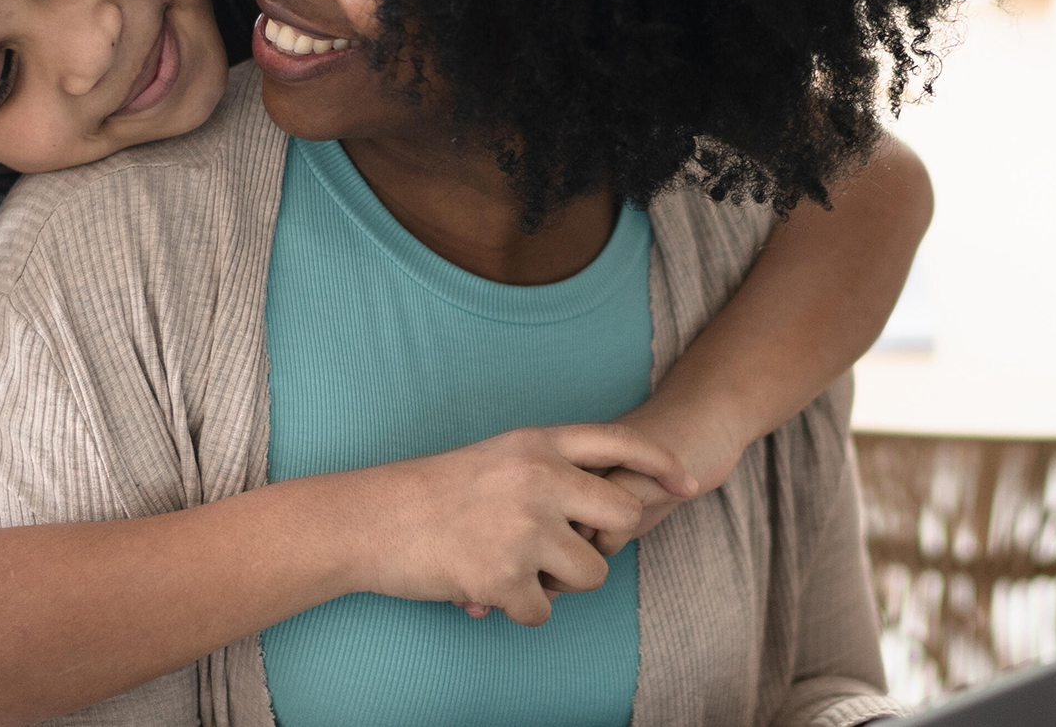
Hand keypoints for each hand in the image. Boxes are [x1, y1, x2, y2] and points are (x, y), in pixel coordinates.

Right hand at [335, 423, 698, 626]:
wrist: (370, 521)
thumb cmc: (431, 492)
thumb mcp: (495, 457)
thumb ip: (546, 469)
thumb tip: (602, 499)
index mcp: (536, 445)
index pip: (620, 444)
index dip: (660, 465)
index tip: (686, 485)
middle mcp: (539, 480)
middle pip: (622, 519)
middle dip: (604, 544)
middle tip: (566, 551)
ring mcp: (524, 529)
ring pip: (591, 575)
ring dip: (561, 585)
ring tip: (515, 570)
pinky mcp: (504, 576)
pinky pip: (544, 611)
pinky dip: (519, 610)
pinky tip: (487, 591)